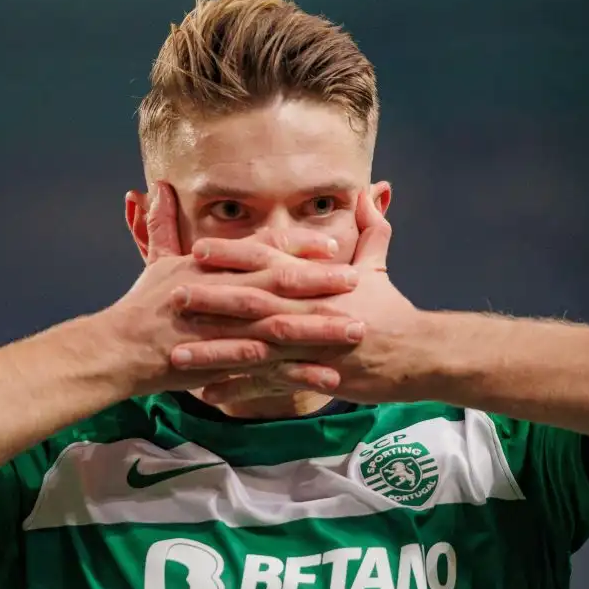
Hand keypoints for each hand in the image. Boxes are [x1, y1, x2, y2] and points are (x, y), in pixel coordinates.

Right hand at [101, 182, 365, 396]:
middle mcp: (222, 292)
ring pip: (282, 325)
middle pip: (280, 283)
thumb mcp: (155, 262)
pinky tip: (328, 379)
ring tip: (356, 331)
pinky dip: (299, 374)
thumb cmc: (139, 307)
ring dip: (322, 329)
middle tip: (357, 281)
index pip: (263, 250)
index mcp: (212, 266)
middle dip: (321, 282)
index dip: (300, 248)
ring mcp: (223, 328)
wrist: (118, 350)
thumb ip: (163, 227)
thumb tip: (155, 188)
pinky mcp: (223, 362)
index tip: (333, 247)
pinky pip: (269, 369)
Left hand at [190, 191, 423, 404]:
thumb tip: (371, 193)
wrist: (418, 354)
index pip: (268, 262)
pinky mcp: (313, 376)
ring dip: (213, 352)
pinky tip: (207, 395)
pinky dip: (238, 391)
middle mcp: (307, 310)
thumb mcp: (379, 267)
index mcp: (314, 282)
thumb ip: (371, 230)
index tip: (197, 250)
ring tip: (176, 354)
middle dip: (210, 299)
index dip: (231, 255)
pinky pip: (268, 385)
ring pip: (253, 347)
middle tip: (171, 297)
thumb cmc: (394, 311)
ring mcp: (309, 345)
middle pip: (251, 302)